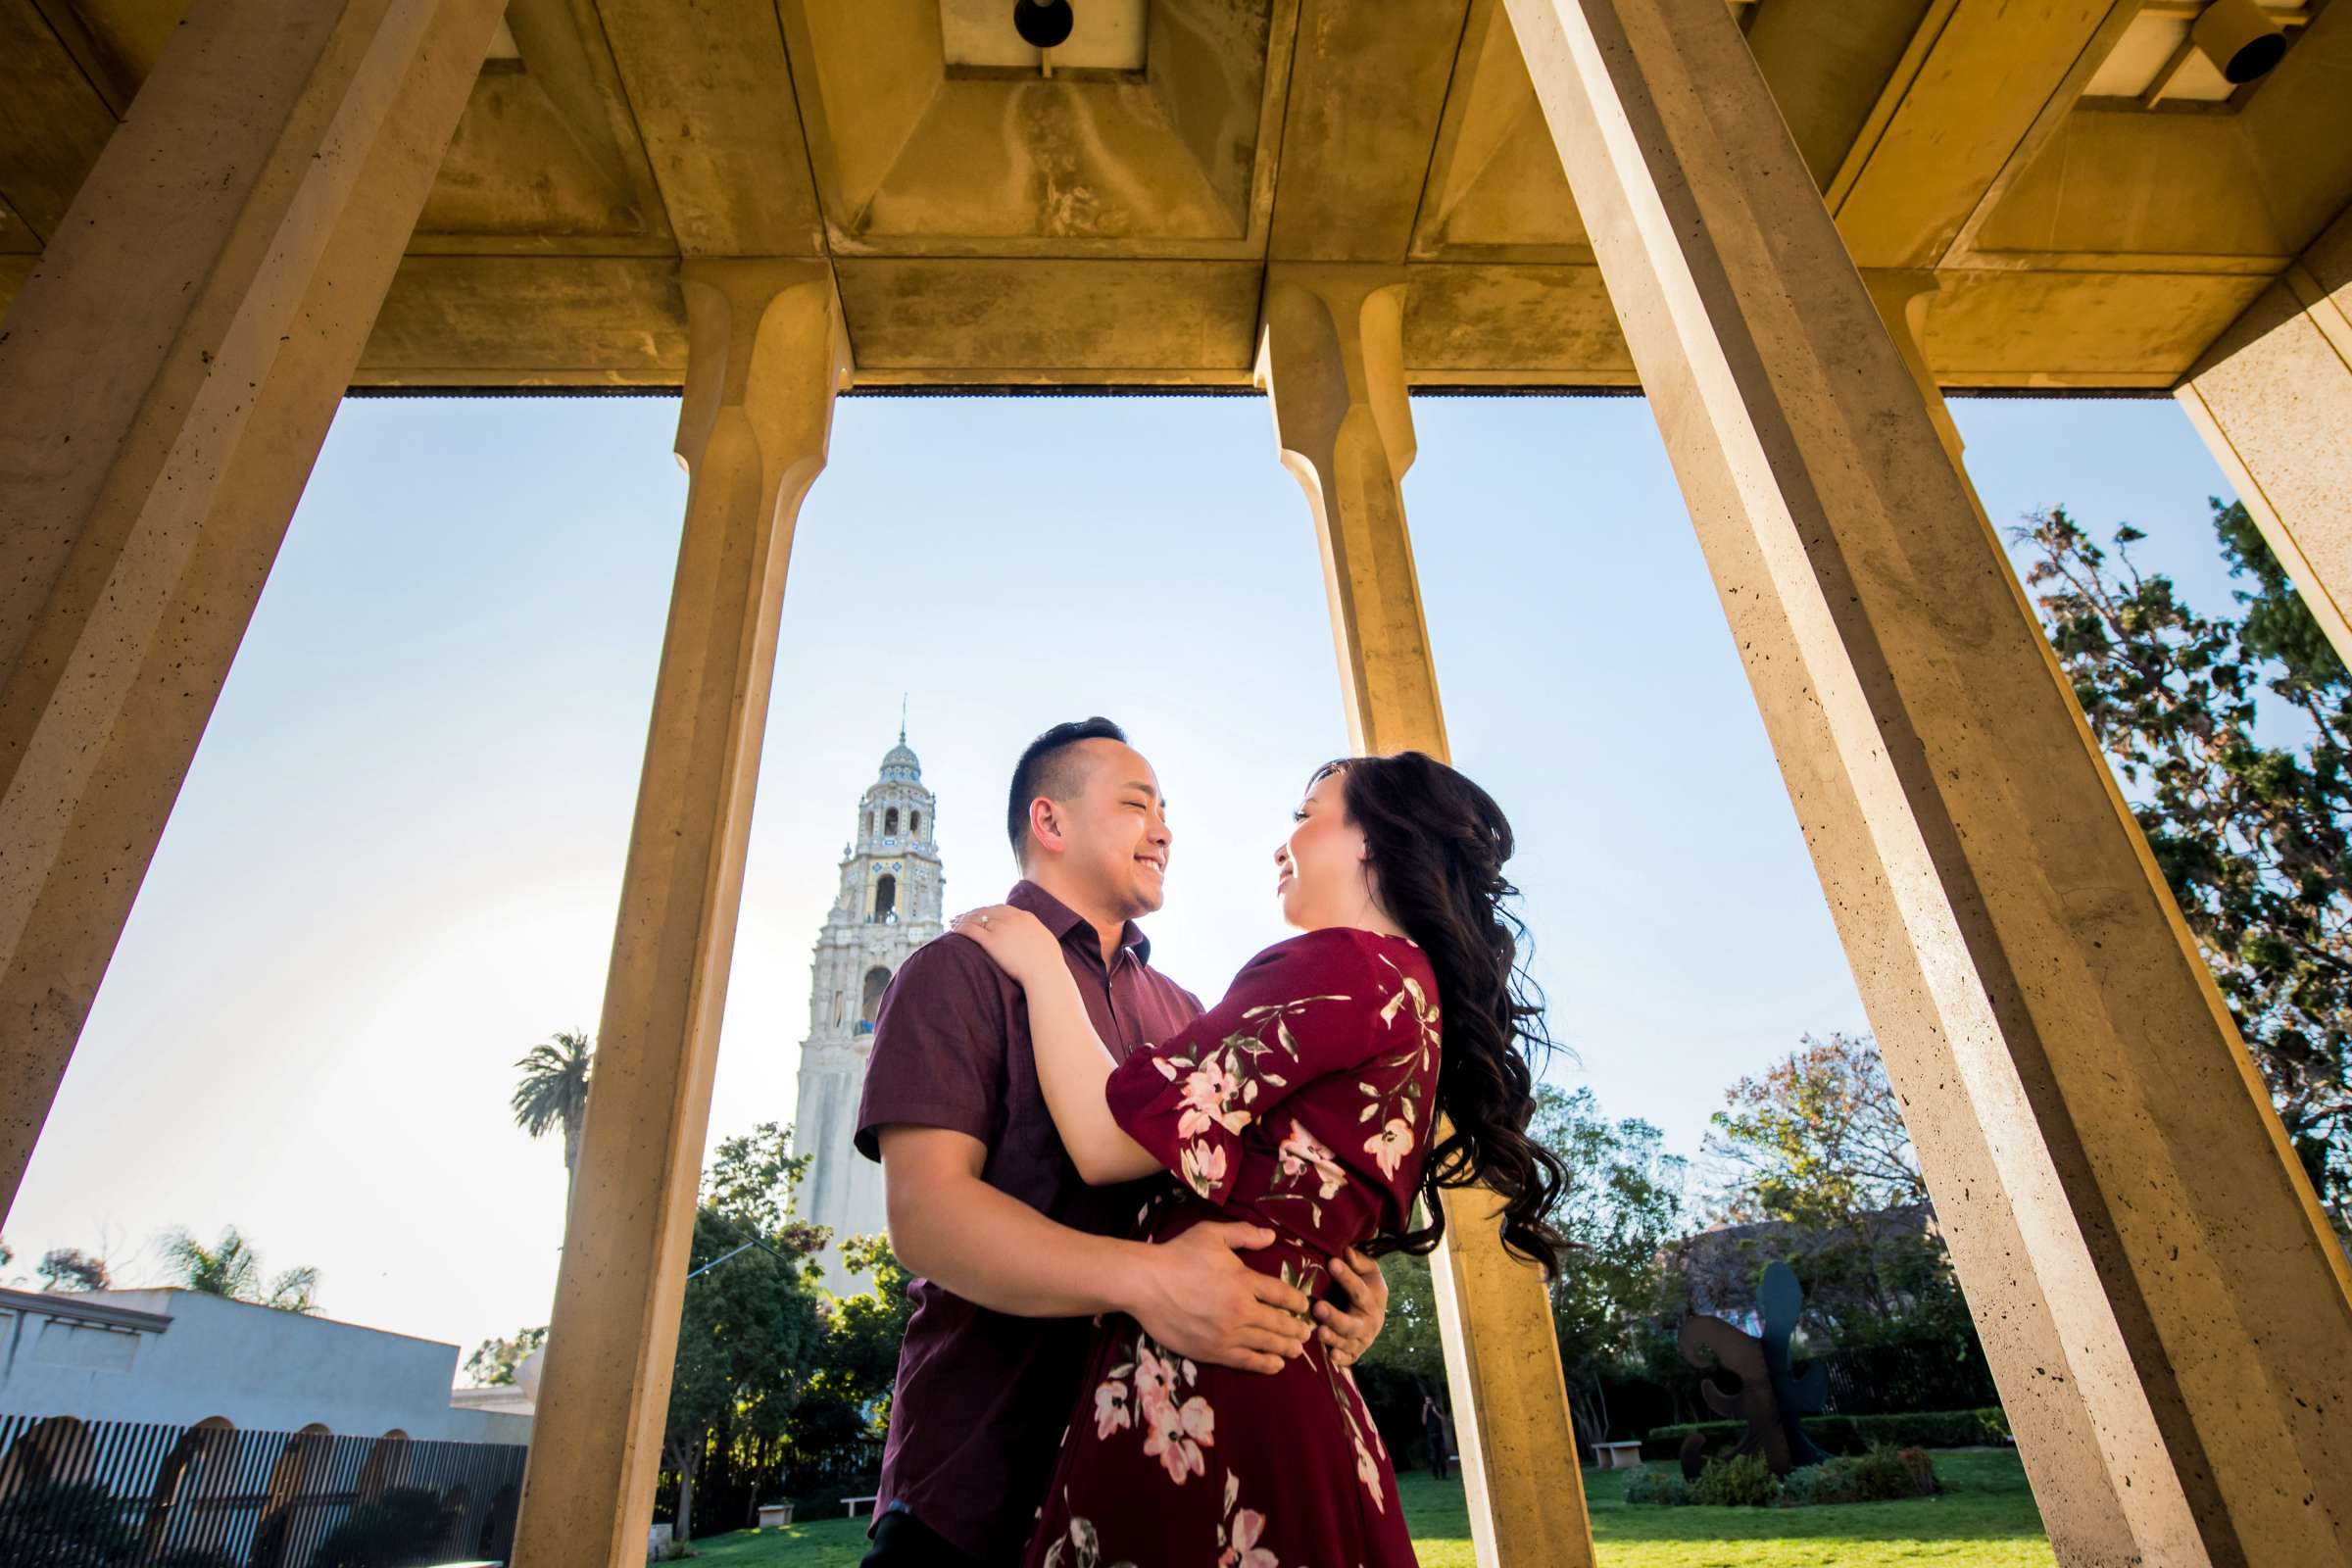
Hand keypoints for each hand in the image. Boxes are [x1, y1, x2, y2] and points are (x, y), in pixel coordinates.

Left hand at [948, 904, 1061, 988]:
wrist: (1045, 971)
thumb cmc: (1049, 964)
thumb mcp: (1046, 942)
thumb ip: (1037, 936)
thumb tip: (1036, 939)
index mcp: (1025, 917)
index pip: (1002, 909)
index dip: (989, 911)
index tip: (982, 914)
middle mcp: (1011, 918)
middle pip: (987, 911)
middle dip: (973, 912)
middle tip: (962, 915)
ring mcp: (1000, 928)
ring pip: (976, 918)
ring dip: (962, 918)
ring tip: (952, 921)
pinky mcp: (991, 940)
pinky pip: (970, 930)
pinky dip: (959, 928)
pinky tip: (952, 930)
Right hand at [1123, 1222, 1314, 1375]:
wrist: (1146, 1284)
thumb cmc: (1178, 1255)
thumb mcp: (1212, 1234)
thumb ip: (1244, 1234)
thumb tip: (1272, 1237)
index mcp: (1244, 1280)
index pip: (1281, 1294)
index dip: (1297, 1301)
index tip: (1304, 1305)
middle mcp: (1241, 1309)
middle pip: (1278, 1322)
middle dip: (1296, 1328)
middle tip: (1307, 1332)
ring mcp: (1227, 1333)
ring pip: (1266, 1343)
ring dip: (1286, 1347)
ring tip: (1298, 1349)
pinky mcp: (1212, 1350)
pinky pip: (1245, 1361)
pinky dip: (1264, 1364)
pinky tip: (1276, 1365)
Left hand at [1314, 1247, 1388, 1368]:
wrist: (1375, 1314)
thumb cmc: (1366, 1286)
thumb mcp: (1369, 1271)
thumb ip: (1359, 1261)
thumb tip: (1346, 1250)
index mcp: (1373, 1299)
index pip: (1359, 1289)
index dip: (1347, 1277)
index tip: (1332, 1263)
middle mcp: (1369, 1322)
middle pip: (1352, 1323)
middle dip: (1335, 1317)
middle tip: (1318, 1307)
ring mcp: (1362, 1340)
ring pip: (1347, 1341)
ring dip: (1333, 1338)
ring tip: (1319, 1332)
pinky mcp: (1355, 1353)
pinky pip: (1349, 1358)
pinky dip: (1341, 1358)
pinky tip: (1331, 1356)